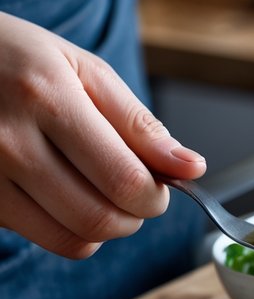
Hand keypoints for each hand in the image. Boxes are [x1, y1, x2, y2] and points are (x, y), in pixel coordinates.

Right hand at [0, 12, 205, 257]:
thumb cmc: (19, 60)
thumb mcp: (85, 71)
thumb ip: (140, 124)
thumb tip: (191, 168)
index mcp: (47, 98)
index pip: (124, 180)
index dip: (156, 196)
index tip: (160, 186)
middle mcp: (9, 140)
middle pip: (100, 217)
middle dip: (135, 215)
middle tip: (134, 192)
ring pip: (72, 238)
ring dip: (105, 227)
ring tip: (103, 195)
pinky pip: (41, 238)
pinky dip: (69, 230)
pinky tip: (66, 198)